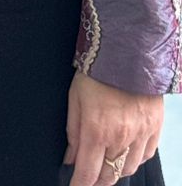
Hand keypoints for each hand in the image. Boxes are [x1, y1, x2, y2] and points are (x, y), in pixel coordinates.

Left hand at [62, 69, 162, 183]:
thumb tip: (71, 158)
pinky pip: (146, 155)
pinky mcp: (154, 128)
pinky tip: (125, 151)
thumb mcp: (75, 98)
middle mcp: (120, 137)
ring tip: (106, 163)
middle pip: (109, 175)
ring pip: (128, 169)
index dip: (79, 185)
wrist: (128, 52)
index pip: (88, 172)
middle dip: (97, 180)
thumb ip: (73, 132)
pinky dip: (134, 158)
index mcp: (96, 130)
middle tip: (89, 177)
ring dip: (116, 170)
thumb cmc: (96, 72)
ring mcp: (140, 134)